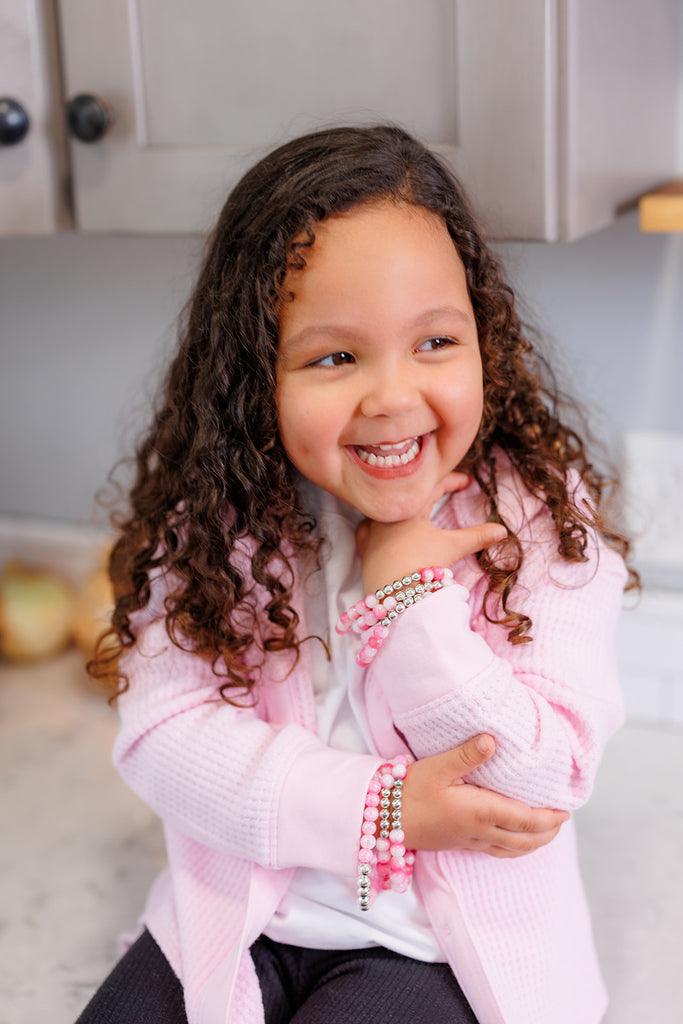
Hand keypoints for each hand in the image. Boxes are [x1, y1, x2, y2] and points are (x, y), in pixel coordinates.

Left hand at [355, 473, 506, 594]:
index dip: (453, 481)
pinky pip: (371, 527)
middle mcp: (386, 513)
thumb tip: (502, 531)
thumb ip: (477, 536)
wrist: (394, 597)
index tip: (467, 482)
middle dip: (428, 493)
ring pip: (389, 510)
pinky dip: (383, 524)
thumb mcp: (452, 547)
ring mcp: (370, 529)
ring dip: (405, 508)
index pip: (433, 486)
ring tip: (418, 509)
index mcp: (408, 507)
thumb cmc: (422, 565)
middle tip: (445, 491)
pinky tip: (388, 527)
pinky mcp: (362, 546)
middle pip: (409, 496)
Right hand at [401, 735, 568, 857]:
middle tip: (563, 818)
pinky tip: (514, 839)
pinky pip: (498, 851)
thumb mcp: (436, 767)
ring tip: (547, 831)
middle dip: (548, 831)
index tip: (566, 809)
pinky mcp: (460, 844)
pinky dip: (515, 847)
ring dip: (535, 842)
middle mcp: (480, 831)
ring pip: (513, 848)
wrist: (382, 819)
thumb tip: (492, 740)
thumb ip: (466, 754)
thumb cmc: (408, 791)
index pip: (526, 819)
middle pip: (525, 838)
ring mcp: (470, 841)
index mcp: (480, 812)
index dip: (549, 817)